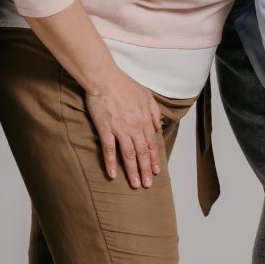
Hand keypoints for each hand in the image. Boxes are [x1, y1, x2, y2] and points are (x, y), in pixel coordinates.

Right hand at [83, 69, 163, 187]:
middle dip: (146, 170)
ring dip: (132, 171)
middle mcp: (135, 126)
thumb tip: (159, 127)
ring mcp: (120, 129)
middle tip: (148, 184)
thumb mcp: (147, 95)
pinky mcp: (105, 129)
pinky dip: (111, 163)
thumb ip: (155, 112)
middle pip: (143, 153)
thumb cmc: (125, 84)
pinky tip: (113, 175)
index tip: (157, 171)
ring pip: (128, 155)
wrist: (105, 78)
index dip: (155, 158)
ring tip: (135, 184)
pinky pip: (109, 150)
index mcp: (145, 119)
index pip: (152, 143)